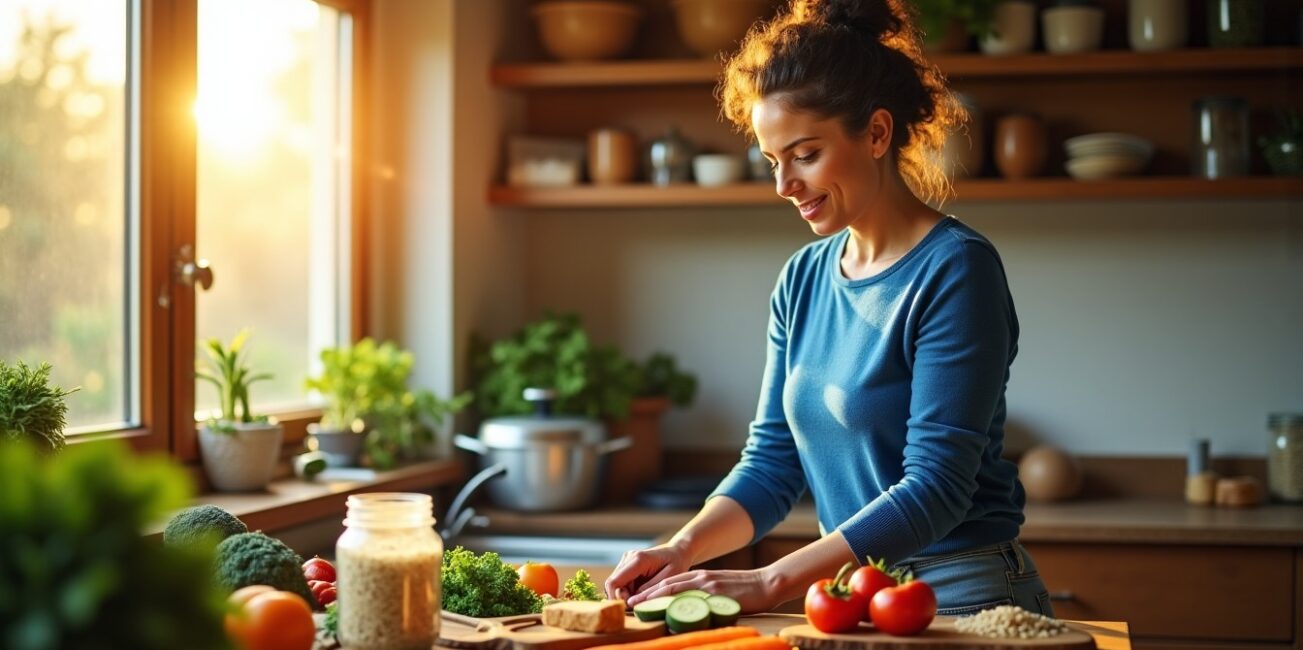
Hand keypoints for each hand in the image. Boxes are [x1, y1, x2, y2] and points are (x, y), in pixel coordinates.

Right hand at [604, 543, 692, 602]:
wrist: (678, 551)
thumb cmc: (676, 563)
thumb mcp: (668, 578)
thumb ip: (649, 590)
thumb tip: (631, 602)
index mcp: (638, 560)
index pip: (614, 581)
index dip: (617, 598)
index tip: (629, 606)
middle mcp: (629, 557)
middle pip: (613, 584)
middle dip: (622, 597)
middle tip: (638, 604)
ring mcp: (627, 559)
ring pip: (616, 583)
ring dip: (625, 594)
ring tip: (642, 597)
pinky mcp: (627, 564)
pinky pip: (621, 581)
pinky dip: (628, 590)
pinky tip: (640, 592)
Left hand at [629, 568, 777, 613]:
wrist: (767, 583)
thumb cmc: (747, 590)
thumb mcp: (721, 590)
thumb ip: (705, 595)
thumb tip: (690, 609)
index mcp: (701, 577)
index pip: (671, 583)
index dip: (652, 591)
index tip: (638, 600)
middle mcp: (700, 578)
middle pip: (667, 585)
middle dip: (647, 594)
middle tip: (630, 603)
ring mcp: (707, 584)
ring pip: (674, 589)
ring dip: (654, 598)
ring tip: (639, 606)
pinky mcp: (715, 592)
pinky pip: (691, 597)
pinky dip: (674, 603)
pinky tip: (663, 610)